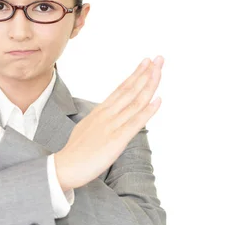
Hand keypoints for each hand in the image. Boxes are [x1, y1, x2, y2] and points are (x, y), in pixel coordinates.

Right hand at [55, 56, 163, 189]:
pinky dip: (148, 111)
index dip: (135, 75)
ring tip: (159, 71)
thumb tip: (108, 116)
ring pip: (134, 102)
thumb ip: (100, 120)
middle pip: (130, 90)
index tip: (146, 63)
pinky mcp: (116, 140)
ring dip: (149, 85)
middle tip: (159, 58)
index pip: (121, 89)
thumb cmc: (75, 151)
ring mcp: (111, 126)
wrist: (65, 166)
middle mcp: (106, 115)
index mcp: (99, 111)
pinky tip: (158, 100)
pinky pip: (135, 123)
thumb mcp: (86, 128)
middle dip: (146, 73)